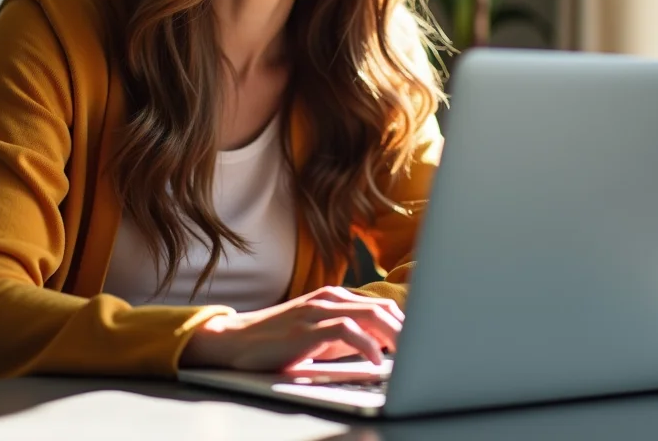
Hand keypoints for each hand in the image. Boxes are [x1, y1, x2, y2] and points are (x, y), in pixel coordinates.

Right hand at [178, 286, 402, 371]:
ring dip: (393, 335)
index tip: (422, 341)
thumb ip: (346, 335)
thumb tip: (381, 347)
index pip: (380, 304)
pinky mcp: (307, 328)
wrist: (236, 340)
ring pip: (369, 314)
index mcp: (334, 297)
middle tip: (422, 350)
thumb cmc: (278, 340)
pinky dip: (367, 344)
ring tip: (408, 354)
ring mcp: (317, 311)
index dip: (404, 323)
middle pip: (381, 307)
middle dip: (406, 329)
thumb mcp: (317, 334)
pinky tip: (376, 360)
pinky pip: (346, 331)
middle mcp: (328, 298)